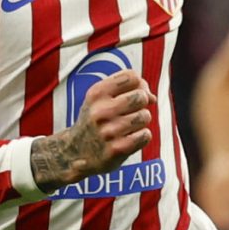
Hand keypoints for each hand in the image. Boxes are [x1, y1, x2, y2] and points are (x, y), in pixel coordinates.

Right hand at [33, 69, 152, 189]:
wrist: (76, 152)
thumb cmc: (96, 120)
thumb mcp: (101, 98)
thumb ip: (128, 89)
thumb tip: (152, 98)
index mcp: (96, 93)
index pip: (131, 77)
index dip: (140, 85)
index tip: (133, 94)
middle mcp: (100, 111)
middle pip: (141, 96)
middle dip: (142, 103)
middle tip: (129, 112)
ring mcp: (108, 131)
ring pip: (145, 116)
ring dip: (141, 121)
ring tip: (126, 127)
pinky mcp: (117, 149)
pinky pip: (146, 135)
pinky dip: (141, 137)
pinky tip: (127, 139)